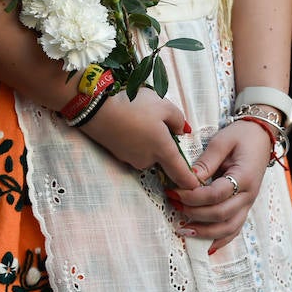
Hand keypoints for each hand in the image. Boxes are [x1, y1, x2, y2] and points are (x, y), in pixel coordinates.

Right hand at [79, 89, 197, 188]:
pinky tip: (129, 121)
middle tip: (160, 121)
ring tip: (141, 117)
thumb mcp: (164, 106)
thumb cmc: (133, 105)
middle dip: (166, 145)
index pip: (181, 174)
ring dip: (150, 140)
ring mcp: (130, 159)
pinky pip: (135, 148)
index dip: (191, 182)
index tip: (197, 186)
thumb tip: (182, 132)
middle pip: (164, 158)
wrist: (94, 107)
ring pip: (148, 152)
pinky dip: (136, 138)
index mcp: (163, 151)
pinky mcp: (117, 154)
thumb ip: (178, 120)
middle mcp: (147, 160)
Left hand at [167, 119, 272, 253]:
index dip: (193, 197)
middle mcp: (248, 195)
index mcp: (243, 177)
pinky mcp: (244, 207)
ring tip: (183, 229)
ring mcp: (248, 203)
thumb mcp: (221, 142)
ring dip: (205, 232)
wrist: (261, 136)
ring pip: (228, 228)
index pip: (215, 195)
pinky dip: (220, 239)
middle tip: (174, 206)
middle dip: (194, 213)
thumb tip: (187, 179)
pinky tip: (205, 246)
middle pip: (220, 214)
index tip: (174, 192)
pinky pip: (234, 229)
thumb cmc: (241, 136)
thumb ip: (205, 162)